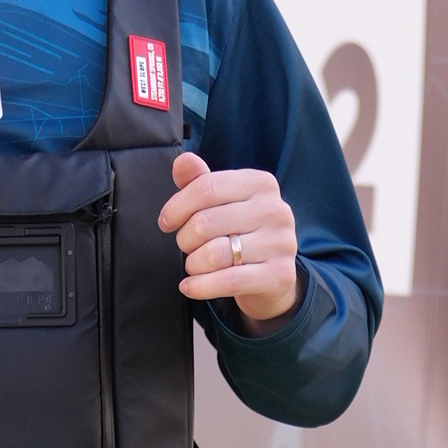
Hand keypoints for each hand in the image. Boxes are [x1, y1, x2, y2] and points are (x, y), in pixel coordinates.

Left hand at [160, 154, 298, 330]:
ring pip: (214, 254)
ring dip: (193, 264)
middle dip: (185, 239)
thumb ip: (199, 181)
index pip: (206, 188)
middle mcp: (276, 209)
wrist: (272, 276)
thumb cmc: (240, 233)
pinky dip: (200, 286)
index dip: (177, 207)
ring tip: (194, 265)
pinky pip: (227, 281)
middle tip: (187, 247)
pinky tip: (189, 286)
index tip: (166, 222)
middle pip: (205, 223)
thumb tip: (182, 161)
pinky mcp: (279, 275)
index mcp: (260, 183)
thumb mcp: (221, 203)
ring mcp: (281, 243)